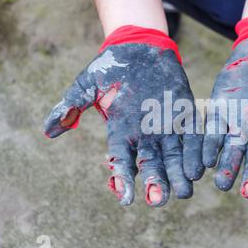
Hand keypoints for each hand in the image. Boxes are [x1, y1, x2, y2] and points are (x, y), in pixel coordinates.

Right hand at [44, 26, 203, 206]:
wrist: (139, 46)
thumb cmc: (111, 66)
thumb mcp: (87, 84)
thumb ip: (71, 107)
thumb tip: (49, 130)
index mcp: (122, 131)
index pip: (122, 160)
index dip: (123, 178)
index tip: (126, 198)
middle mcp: (146, 134)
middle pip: (151, 164)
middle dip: (155, 182)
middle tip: (159, 200)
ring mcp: (167, 125)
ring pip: (174, 156)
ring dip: (179, 174)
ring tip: (184, 191)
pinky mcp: (185, 113)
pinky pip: (192, 136)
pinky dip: (195, 151)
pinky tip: (198, 167)